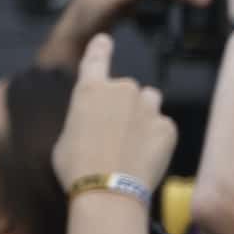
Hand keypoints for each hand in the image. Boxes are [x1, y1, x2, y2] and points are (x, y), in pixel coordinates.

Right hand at [50, 33, 178, 191]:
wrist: (107, 193)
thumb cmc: (76, 170)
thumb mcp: (66, 139)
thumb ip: (82, 121)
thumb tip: (93, 126)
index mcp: (90, 88)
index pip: (96, 57)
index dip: (100, 48)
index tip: (105, 41)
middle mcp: (121, 89)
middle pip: (127, 89)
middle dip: (124, 106)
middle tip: (114, 137)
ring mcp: (147, 107)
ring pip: (149, 102)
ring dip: (143, 115)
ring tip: (133, 145)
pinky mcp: (167, 127)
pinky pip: (163, 127)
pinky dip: (157, 139)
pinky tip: (145, 159)